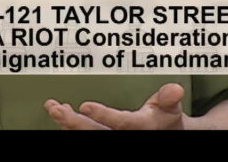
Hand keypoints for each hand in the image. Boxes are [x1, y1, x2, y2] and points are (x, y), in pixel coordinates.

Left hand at [44, 83, 186, 129]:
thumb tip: (174, 89)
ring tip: (53, 108)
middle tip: (57, 109)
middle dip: (74, 121)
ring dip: (67, 122)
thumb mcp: (170, 109)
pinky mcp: (103, 135)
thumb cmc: (164, 120)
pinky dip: (71, 124)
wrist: (166, 134)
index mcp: (140, 126)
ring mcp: (112, 137)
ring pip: (85, 133)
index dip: (103, 115)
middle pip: (94, 131)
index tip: (85, 106)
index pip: (120, 122)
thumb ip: (168, 98)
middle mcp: (123, 135)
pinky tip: (60, 115)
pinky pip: (84, 133)